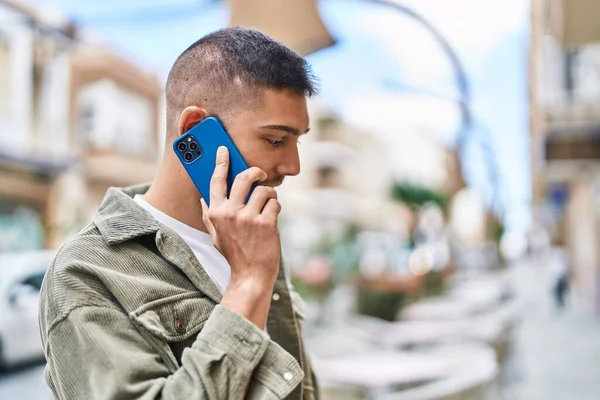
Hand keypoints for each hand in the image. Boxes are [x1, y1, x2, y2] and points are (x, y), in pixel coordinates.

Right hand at [200, 147, 281, 283]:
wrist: (251, 275)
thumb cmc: (235, 254)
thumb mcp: (216, 235)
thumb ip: (210, 215)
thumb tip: (204, 198)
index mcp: (216, 213)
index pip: (216, 181)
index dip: (221, 162)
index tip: (224, 150)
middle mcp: (230, 213)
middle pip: (244, 177)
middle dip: (256, 172)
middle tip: (261, 175)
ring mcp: (248, 218)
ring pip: (264, 190)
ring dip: (269, 195)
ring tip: (267, 206)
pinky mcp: (266, 223)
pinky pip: (274, 203)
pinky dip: (276, 208)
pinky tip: (272, 218)